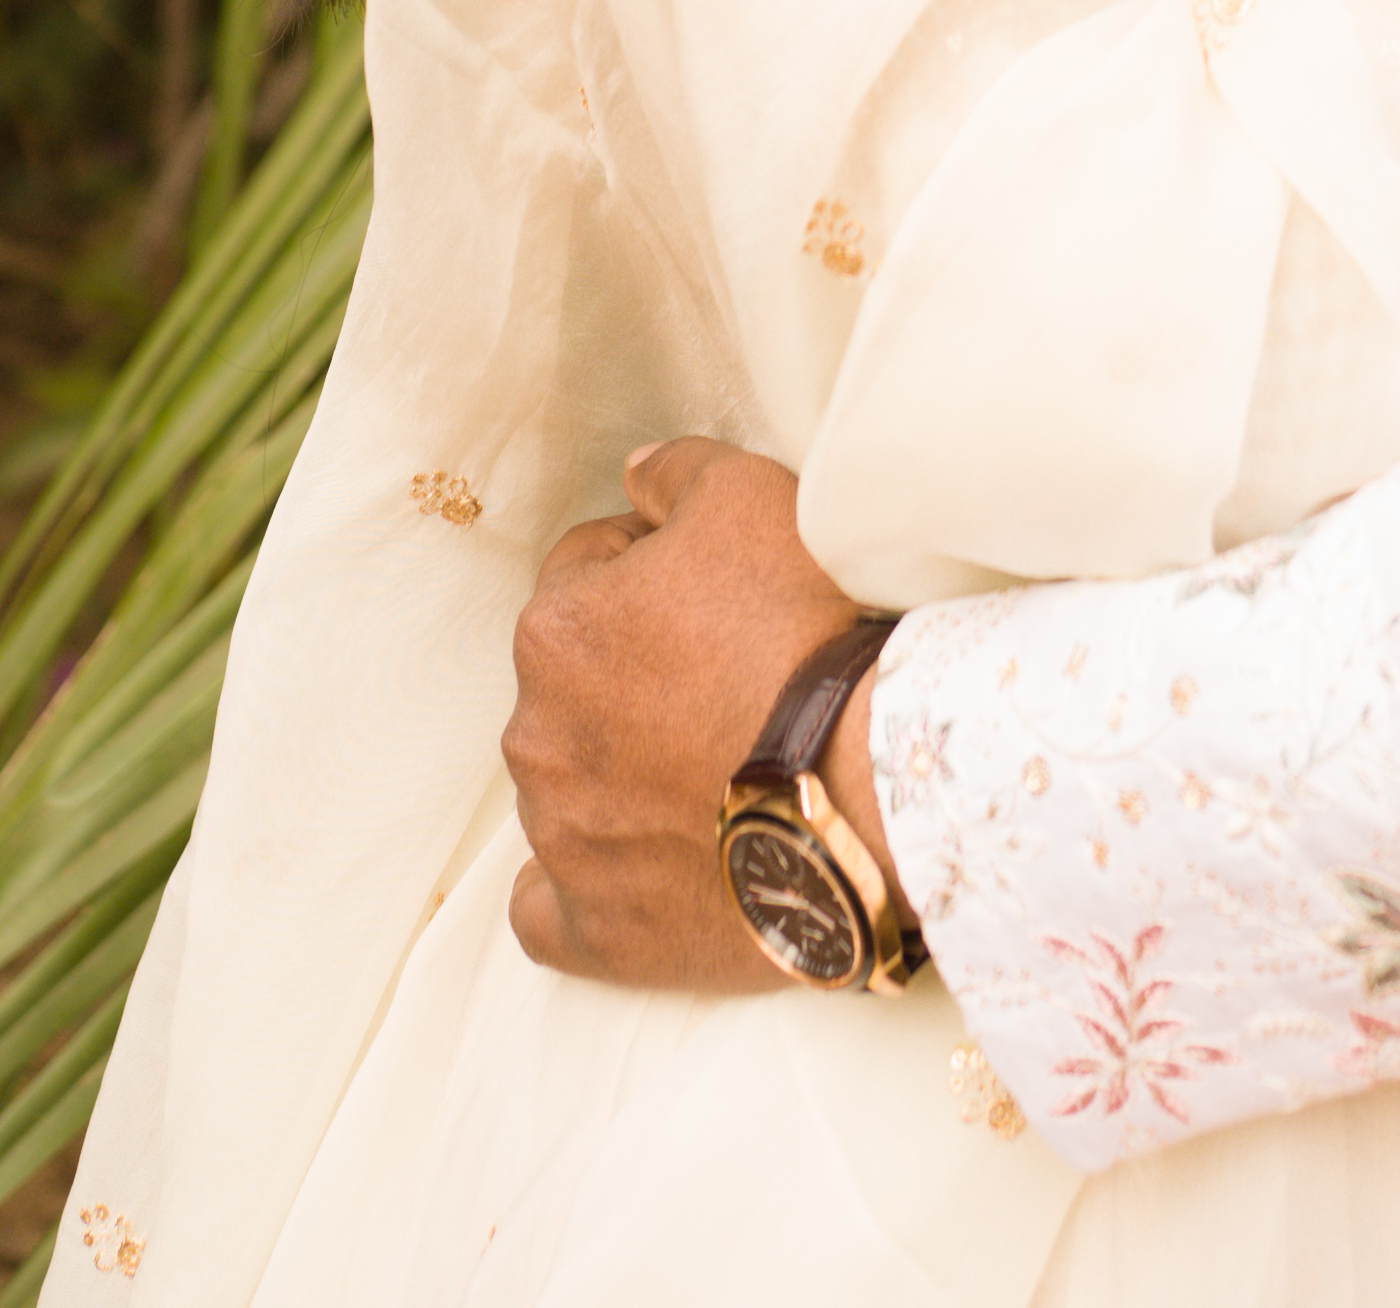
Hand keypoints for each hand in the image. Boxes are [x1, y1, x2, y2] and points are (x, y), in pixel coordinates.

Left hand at [504, 435, 866, 991]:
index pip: (585, 572)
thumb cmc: (804, 635)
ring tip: (719, 766)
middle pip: (575, 682)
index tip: (718, 591)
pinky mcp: (592, 929)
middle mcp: (536, 736)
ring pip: (572, 785)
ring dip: (622, 770)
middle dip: (632, 672)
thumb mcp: (752, 496)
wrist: (863, 786)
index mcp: (556, 630)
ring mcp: (559, 840)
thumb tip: (634, 475)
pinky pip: (550, 910)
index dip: (652, 569)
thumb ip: (674, 470)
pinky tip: (638, 865)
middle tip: (727, 677)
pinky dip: (586, 885)